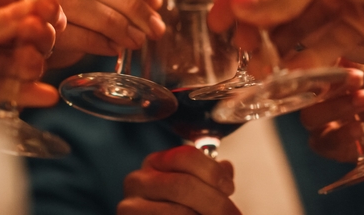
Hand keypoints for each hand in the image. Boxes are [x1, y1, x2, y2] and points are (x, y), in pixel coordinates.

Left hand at [0, 0, 62, 102]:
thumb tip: (30, 19)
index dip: (38, 4)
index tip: (53, 14)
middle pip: (19, 30)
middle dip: (36, 35)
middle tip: (41, 42)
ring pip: (8, 60)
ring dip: (26, 62)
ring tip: (33, 65)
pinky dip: (17, 92)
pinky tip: (39, 92)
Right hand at [51, 0, 164, 68]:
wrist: (33, 34)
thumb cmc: (70, 12)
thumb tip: (154, 3)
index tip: (156, 2)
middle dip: (140, 12)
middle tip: (156, 29)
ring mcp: (54, 3)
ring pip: (102, 16)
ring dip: (125, 31)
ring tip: (137, 41)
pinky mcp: (49, 30)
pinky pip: (83, 38)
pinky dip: (103, 45)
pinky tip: (114, 49)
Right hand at [119, 145, 239, 214]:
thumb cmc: (173, 211)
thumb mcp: (191, 190)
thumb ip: (208, 177)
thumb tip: (226, 169)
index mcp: (155, 163)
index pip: (185, 155)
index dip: (212, 172)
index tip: (229, 188)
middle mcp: (138, 180)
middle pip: (183, 184)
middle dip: (215, 202)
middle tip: (232, 214)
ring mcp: (131, 206)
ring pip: (179, 211)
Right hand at [300, 62, 363, 162]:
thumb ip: (357, 64)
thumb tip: (339, 48)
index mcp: (326, 77)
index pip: (307, 69)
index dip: (317, 65)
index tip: (337, 60)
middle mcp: (319, 100)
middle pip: (304, 93)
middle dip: (328, 86)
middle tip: (356, 79)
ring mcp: (324, 124)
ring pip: (310, 118)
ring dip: (336, 108)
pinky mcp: (332, 148)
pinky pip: (325, 143)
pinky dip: (341, 135)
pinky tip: (360, 128)